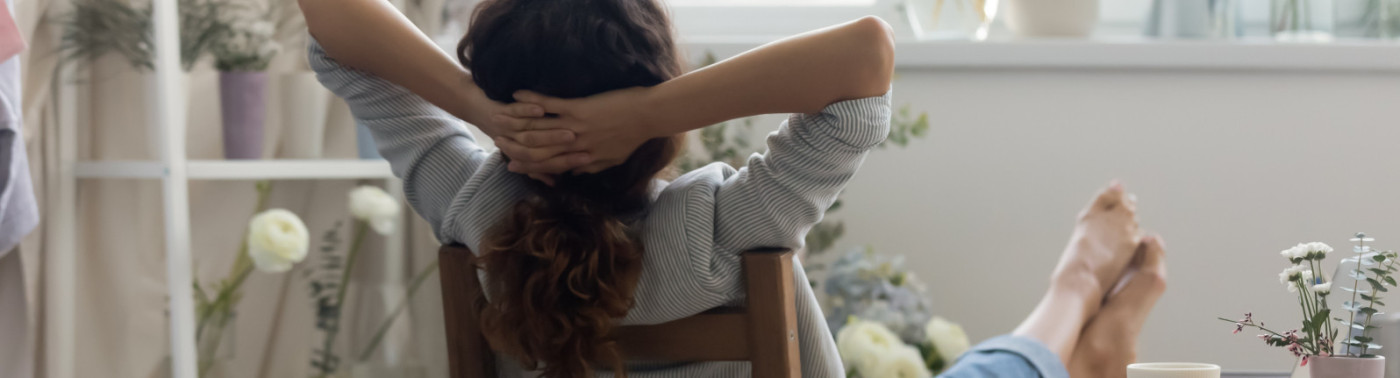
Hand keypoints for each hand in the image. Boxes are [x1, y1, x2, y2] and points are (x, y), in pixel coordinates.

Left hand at [462, 82, 580, 158]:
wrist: (477, 109)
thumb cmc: (504, 127)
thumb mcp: (522, 147)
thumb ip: (540, 167)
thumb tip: (555, 181)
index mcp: (528, 152)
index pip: (552, 162)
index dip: (570, 161)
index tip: (589, 159)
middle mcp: (518, 144)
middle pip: (543, 150)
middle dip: (564, 145)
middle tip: (582, 144)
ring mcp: (510, 128)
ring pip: (530, 132)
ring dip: (548, 130)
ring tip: (568, 124)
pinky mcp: (501, 112)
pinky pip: (515, 112)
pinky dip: (528, 108)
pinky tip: (540, 106)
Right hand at [492, 87, 658, 174]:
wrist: (650, 115)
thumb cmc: (634, 136)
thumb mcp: (613, 158)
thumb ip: (592, 166)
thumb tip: (575, 172)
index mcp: (582, 158)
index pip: (549, 165)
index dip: (528, 166)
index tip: (512, 164)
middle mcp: (574, 145)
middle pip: (537, 149)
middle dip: (515, 145)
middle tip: (496, 140)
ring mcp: (575, 126)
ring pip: (538, 129)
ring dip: (516, 122)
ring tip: (499, 116)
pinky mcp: (579, 108)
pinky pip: (549, 104)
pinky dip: (531, 100)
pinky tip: (516, 94)